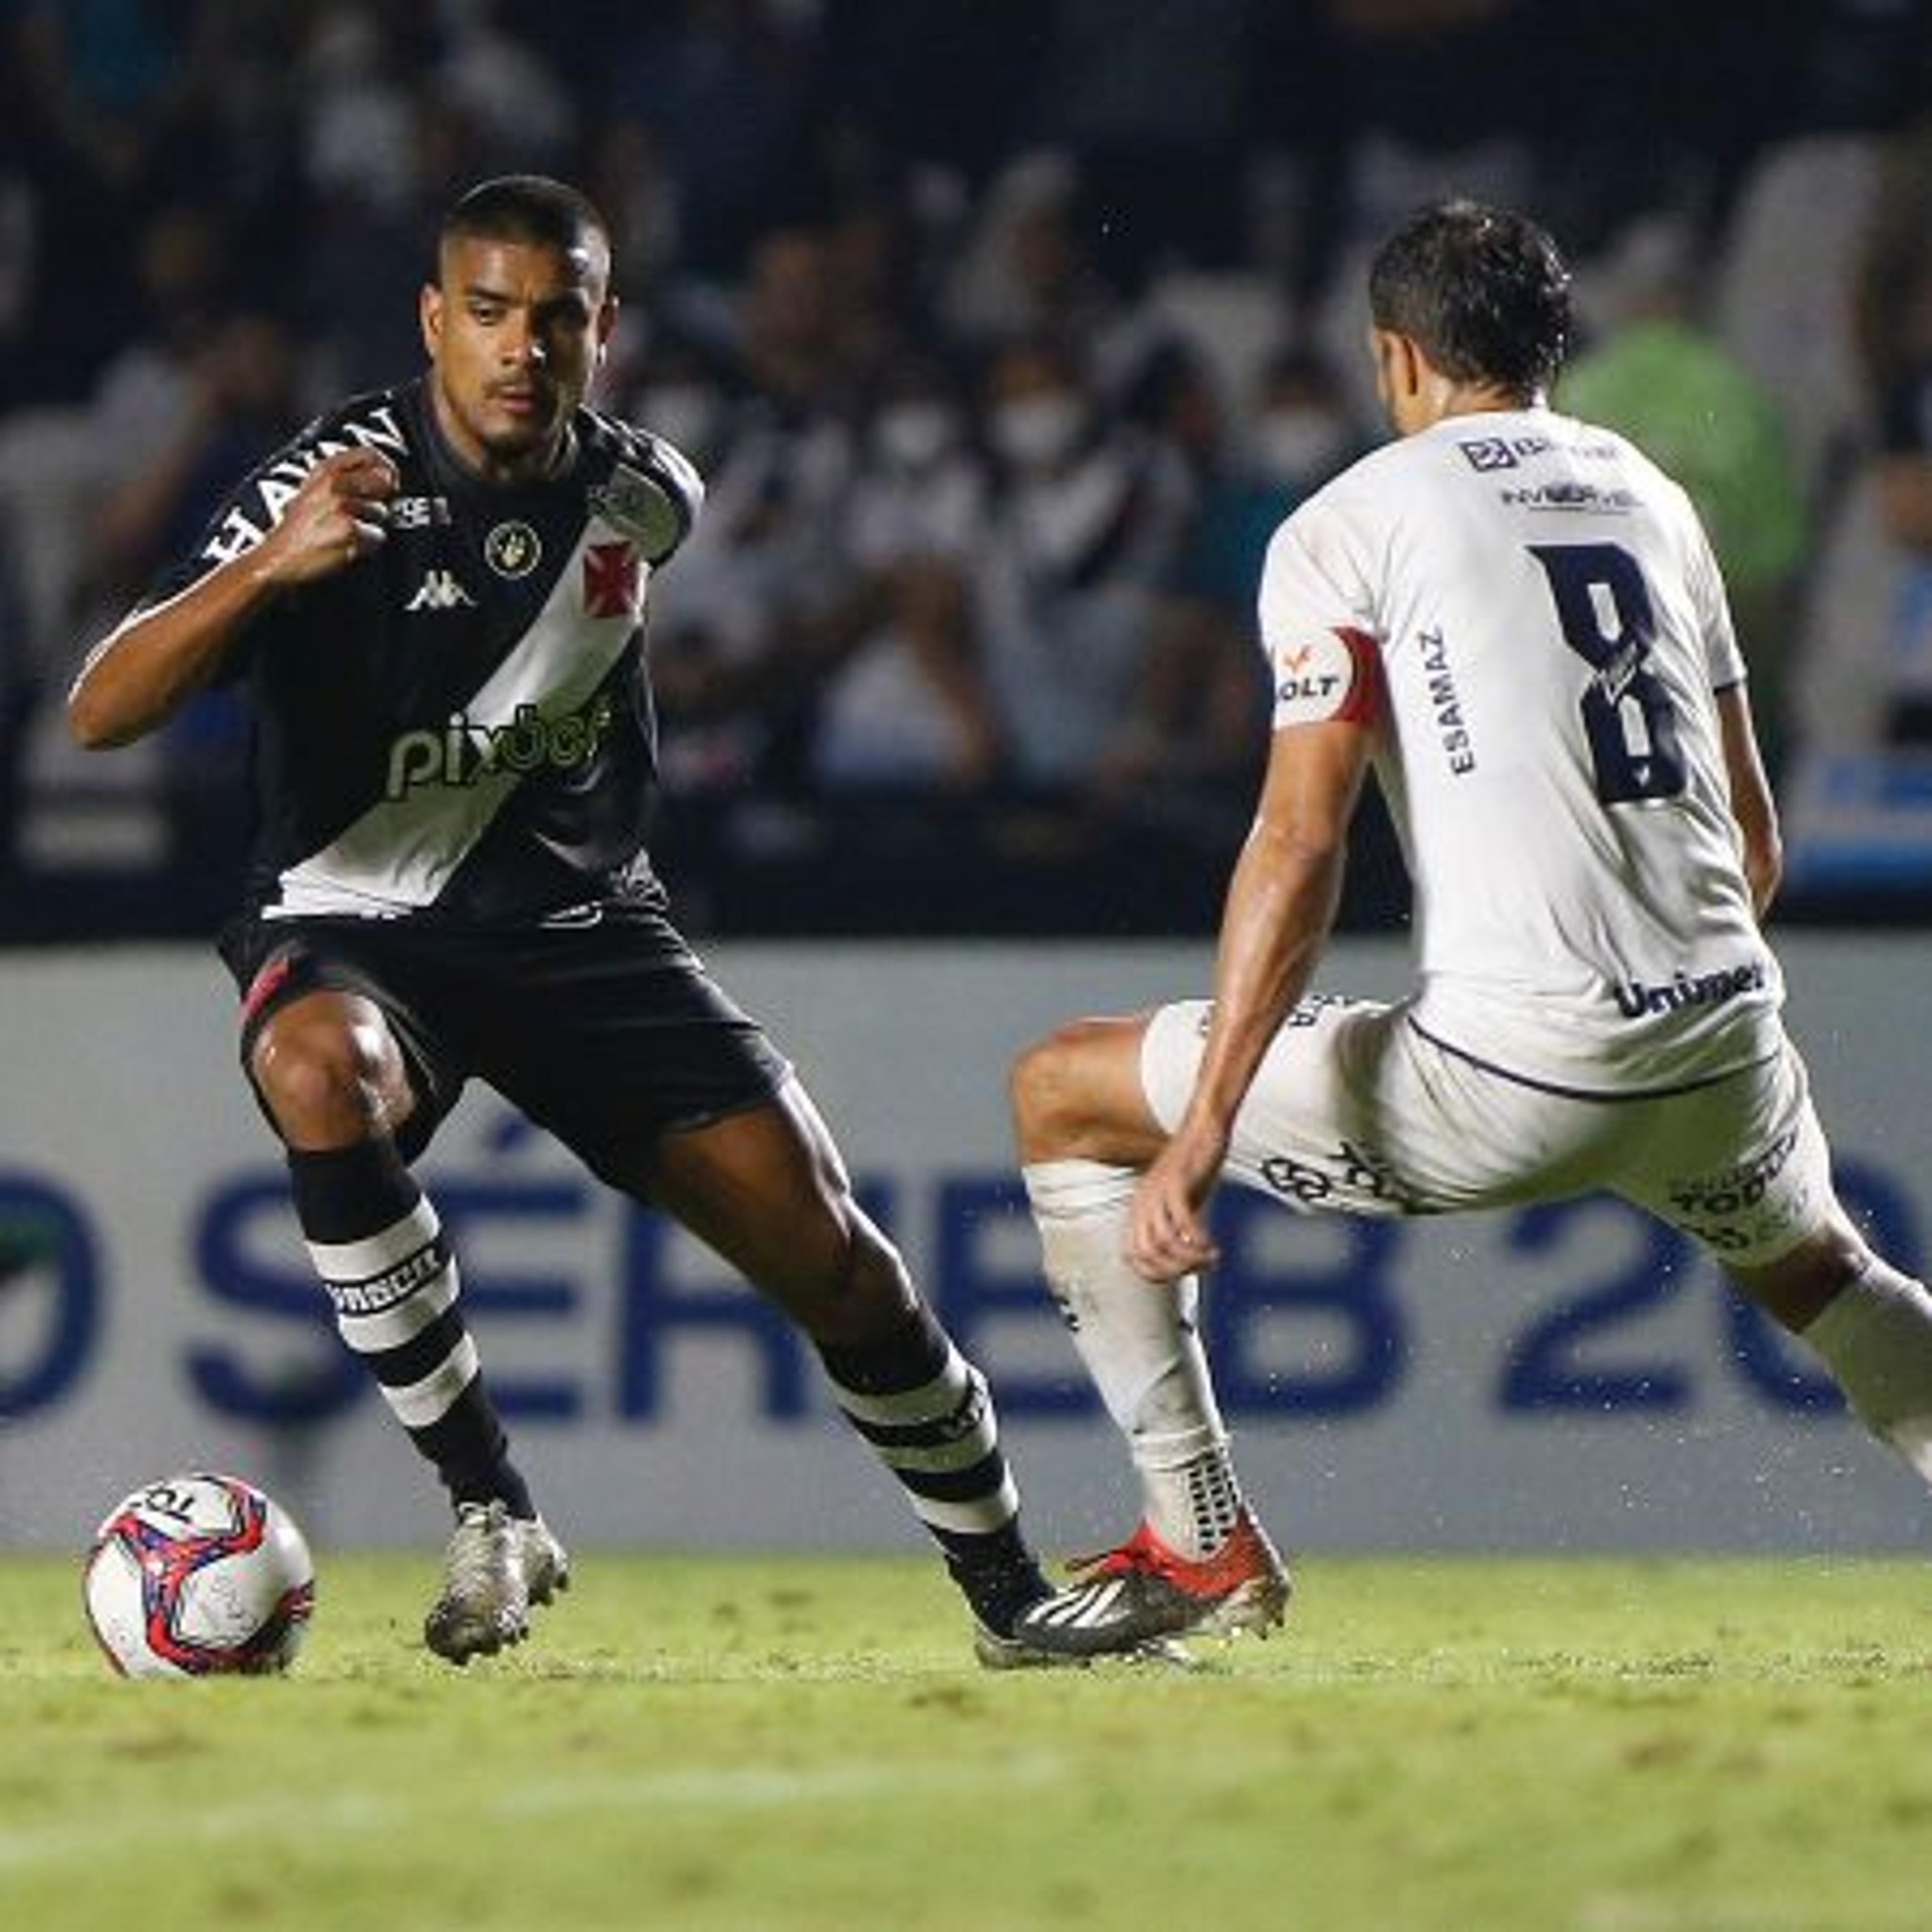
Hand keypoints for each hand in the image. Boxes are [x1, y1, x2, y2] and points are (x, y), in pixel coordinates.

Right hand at [259, 449, 397, 585]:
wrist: (278, 557)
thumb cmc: (299, 528)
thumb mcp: (314, 490)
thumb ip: (345, 477)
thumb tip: (384, 474)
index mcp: (325, 470)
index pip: (369, 454)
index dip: (386, 467)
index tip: (389, 480)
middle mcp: (334, 484)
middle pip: (384, 481)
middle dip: (382, 499)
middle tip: (365, 513)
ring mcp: (342, 506)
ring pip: (382, 513)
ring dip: (371, 527)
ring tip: (345, 533)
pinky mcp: (350, 530)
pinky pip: (377, 537)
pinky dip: (367, 546)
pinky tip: (346, 546)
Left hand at [1126, 1118, 1229, 1282]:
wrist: (1202, 1129)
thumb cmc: (1192, 1165)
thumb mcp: (1177, 1202)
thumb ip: (1172, 1227)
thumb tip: (1179, 1258)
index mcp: (1138, 1209)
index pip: (1131, 1256)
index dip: (1154, 1273)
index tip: (1178, 1274)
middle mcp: (1143, 1202)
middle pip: (1145, 1254)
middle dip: (1174, 1270)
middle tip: (1198, 1268)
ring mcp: (1158, 1192)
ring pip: (1163, 1242)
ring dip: (1189, 1259)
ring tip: (1210, 1258)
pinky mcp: (1177, 1182)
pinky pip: (1182, 1221)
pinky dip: (1198, 1240)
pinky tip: (1212, 1245)